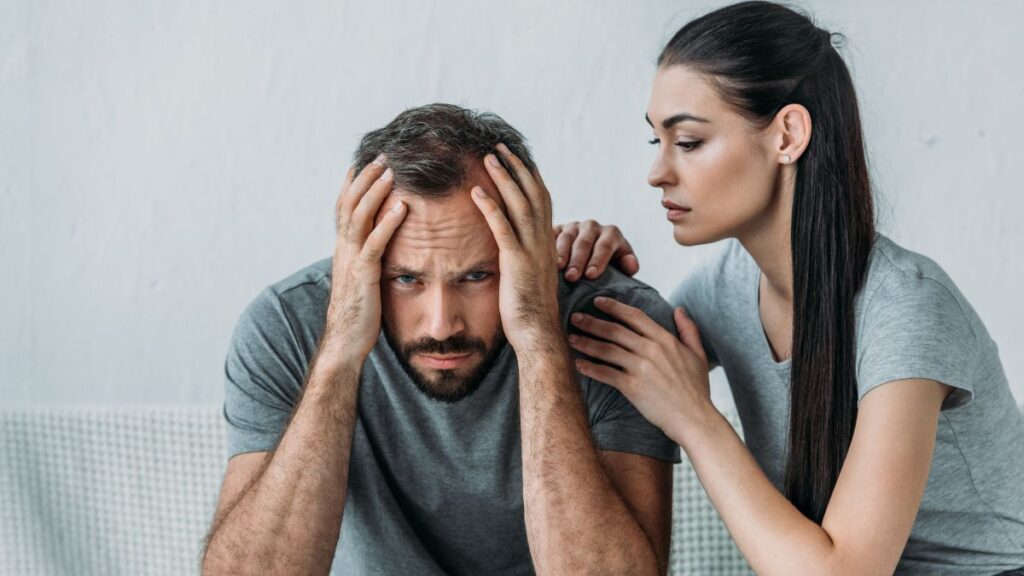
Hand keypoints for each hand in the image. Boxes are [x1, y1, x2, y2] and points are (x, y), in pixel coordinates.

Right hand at [322, 155, 407, 365]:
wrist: (345, 342)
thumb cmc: (358, 314)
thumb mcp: (361, 279)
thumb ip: (366, 260)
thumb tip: (378, 248)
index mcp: (343, 249)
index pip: (344, 208)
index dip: (352, 184)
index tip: (364, 161)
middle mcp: (343, 250)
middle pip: (350, 204)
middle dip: (365, 178)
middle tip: (381, 155)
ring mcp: (351, 261)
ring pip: (359, 217)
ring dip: (375, 191)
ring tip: (390, 170)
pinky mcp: (364, 275)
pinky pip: (375, 243)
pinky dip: (388, 223)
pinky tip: (403, 207)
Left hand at [471, 144, 561, 352]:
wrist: (538, 333)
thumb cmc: (529, 310)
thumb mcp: (528, 275)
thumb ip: (523, 256)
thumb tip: (511, 247)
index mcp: (546, 242)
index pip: (541, 199)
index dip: (529, 175)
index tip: (515, 157)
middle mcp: (543, 241)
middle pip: (532, 193)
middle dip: (516, 167)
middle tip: (499, 147)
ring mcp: (531, 250)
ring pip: (520, 204)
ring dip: (503, 178)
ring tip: (488, 157)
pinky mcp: (516, 262)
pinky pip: (502, 228)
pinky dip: (490, 207)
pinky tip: (476, 191)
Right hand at [554, 220, 638, 281]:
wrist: (590, 256)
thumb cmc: (609, 264)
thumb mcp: (621, 264)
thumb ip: (628, 265)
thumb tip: (630, 266)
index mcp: (611, 234)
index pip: (605, 245)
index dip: (598, 260)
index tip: (591, 275)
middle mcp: (592, 227)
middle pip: (584, 242)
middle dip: (578, 260)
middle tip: (572, 277)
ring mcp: (573, 227)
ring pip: (567, 237)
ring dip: (561, 253)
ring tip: (558, 268)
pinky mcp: (557, 229)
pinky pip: (551, 234)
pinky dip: (547, 245)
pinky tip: (544, 257)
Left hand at [567, 297, 712, 433]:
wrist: (694, 418)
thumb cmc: (696, 390)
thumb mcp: (698, 355)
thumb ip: (688, 330)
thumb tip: (679, 310)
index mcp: (665, 340)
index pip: (634, 316)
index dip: (614, 307)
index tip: (598, 301)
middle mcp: (650, 350)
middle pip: (615, 330)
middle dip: (592, 322)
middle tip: (575, 317)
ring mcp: (640, 368)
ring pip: (606, 349)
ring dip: (586, 342)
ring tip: (571, 339)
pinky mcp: (632, 387)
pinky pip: (605, 373)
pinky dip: (590, 368)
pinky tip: (578, 364)